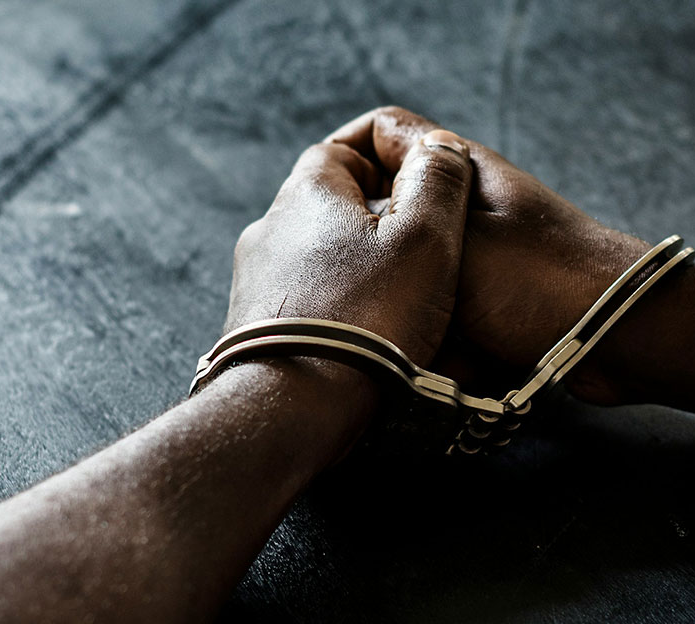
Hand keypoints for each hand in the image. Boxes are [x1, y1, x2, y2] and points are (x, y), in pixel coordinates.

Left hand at [223, 130, 473, 378]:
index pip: (342, 147)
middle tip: (426, 244)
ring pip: (319, 256)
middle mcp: (270, 230)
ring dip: (360, 266)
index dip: (386, 154)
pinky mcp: (254, 330)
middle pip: (331, 204)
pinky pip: (306, 301)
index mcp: (307, 193)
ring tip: (405, 295)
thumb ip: (439, 181)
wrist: (292, 407)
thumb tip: (439, 144)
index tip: (423, 181)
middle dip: (378, 217)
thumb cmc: (366, 318)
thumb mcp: (426, 237)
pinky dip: (339, 305)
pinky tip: (368, 332)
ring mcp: (256, 282)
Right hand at [327, 106, 650, 400]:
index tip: (314, 208)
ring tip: (406, 332)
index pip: (383, 133)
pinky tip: (445, 361)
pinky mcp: (495, 300)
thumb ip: (397, 222)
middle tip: (354, 288)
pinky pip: (445, 315)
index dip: (343, 159)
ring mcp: (483, 254)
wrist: (619, 338)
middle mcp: (468, 204)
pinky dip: (442, 337)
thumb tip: (350, 220)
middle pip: (394, 215)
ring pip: (415, 275)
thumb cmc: (536, 282)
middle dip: (377, 256)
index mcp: (458, 168)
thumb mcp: (451, 242)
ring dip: (411, 308)